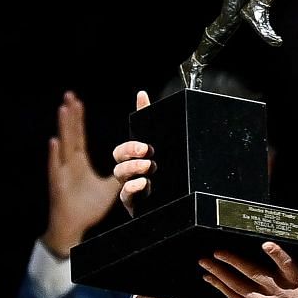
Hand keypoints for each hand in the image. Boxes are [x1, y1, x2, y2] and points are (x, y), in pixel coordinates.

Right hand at [43, 91, 119, 256]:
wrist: (75, 226)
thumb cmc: (88, 208)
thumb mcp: (109, 189)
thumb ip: (120, 177)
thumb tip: (136, 167)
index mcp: (79, 162)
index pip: (79, 136)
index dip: (79, 119)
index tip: (78, 102)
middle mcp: (70, 163)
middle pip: (71, 134)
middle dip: (71, 115)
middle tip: (70, 95)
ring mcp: (63, 172)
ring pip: (64, 146)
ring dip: (63, 128)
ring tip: (64, 109)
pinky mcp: (60, 184)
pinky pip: (57, 168)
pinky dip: (55, 155)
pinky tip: (54, 141)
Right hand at [113, 90, 153, 215]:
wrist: (179, 199)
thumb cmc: (165, 173)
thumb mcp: (162, 145)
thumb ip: (149, 119)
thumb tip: (141, 94)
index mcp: (136, 159)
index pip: (124, 149)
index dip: (131, 147)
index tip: (145, 147)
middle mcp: (131, 172)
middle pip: (119, 160)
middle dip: (130, 155)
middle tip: (147, 154)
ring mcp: (131, 187)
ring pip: (120, 176)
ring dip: (132, 169)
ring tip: (148, 169)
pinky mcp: (134, 202)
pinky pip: (126, 195)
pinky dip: (132, 188)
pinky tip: (143, 184)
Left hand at [198, 242, 297, 297]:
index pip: (288, 265)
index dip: (277, 255)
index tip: (266, 244)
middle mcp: (282, 294)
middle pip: (254, 276)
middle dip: (233, 263)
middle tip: (217, 252)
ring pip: (242, 290)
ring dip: (222, 277)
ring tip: (207, 265)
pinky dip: (227, 292)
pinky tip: (215, 283)